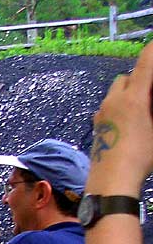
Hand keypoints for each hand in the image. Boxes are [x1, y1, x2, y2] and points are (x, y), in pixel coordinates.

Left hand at [87, 41, 152, 196]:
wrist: (111, 180)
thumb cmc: (141, 157)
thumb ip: (152, 107)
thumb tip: (146, 102)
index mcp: (133, 98)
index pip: (145, 63)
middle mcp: (113, 100)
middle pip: (128, 77)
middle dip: (141, 78)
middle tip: (150, 91)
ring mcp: (101, 112)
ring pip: (115, 91)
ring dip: (128, 92)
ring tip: (141, 108)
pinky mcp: (95, 124)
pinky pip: (108, 106)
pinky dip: (118, 105)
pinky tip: (128, 120)